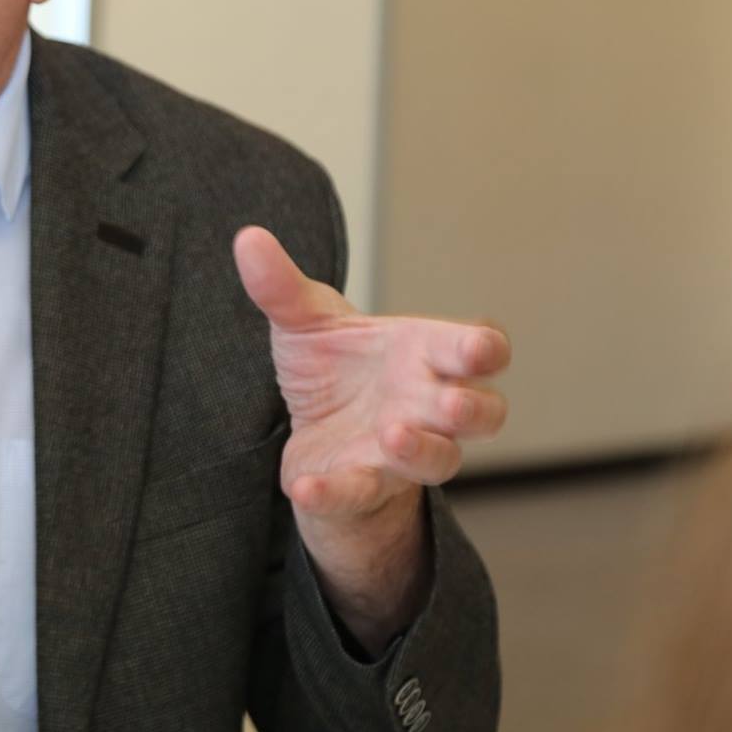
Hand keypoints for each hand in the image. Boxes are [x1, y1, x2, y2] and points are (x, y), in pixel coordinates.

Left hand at [234, 226, 509, 518]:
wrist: (315, 428)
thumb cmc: (336, 367)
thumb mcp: (306, 322)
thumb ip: (282, 286)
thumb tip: (247, 238)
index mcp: (424, 355)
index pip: (477, 351)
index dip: (484, 349)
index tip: (479, 347)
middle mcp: (427, 407)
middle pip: (482, 414)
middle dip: (472, 408)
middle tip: (449, 400)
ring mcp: (401, 453)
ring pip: (439, 461)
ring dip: (421, 450)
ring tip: (393, 433)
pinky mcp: (362, 486)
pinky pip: (356, 494)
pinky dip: (333, 494)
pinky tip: (303, 488)